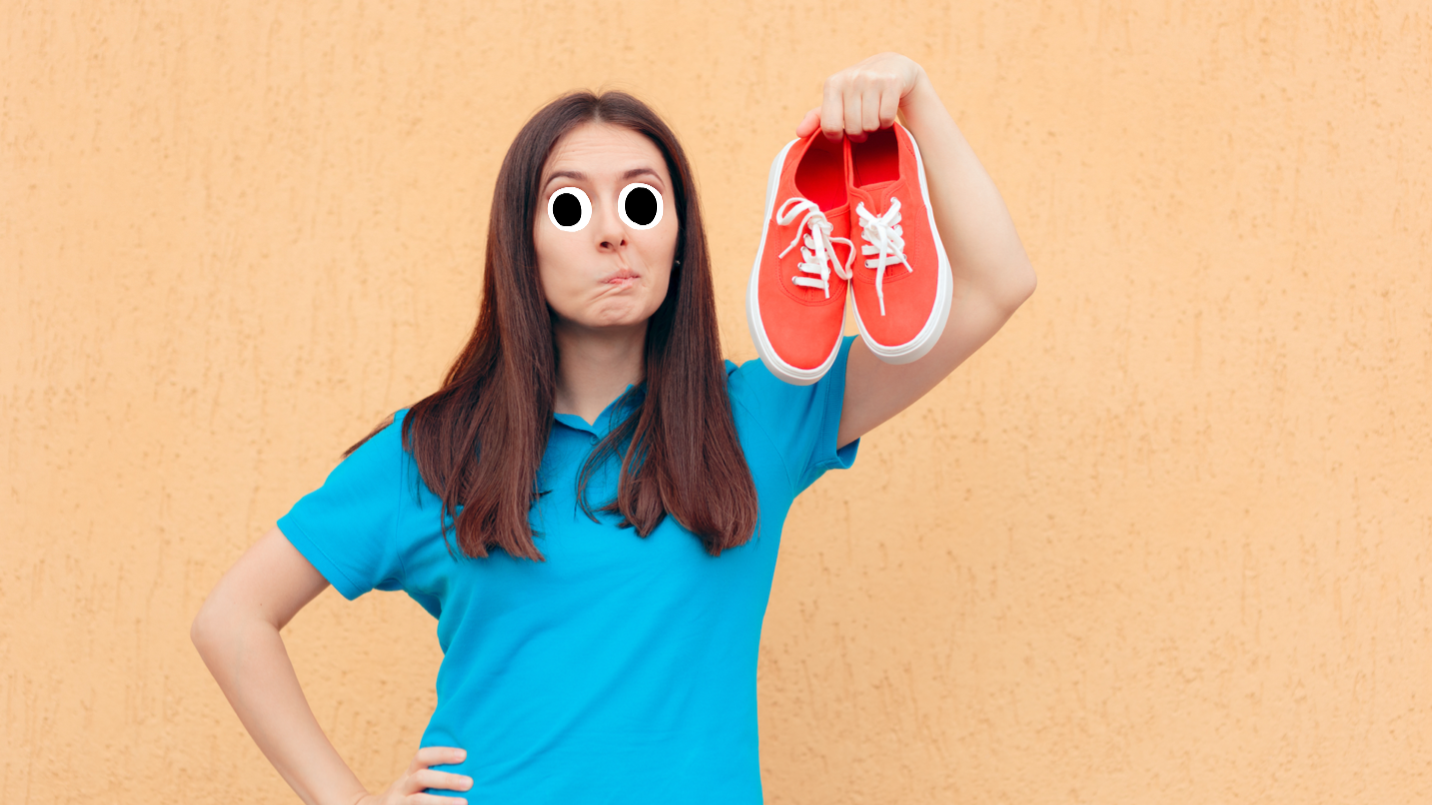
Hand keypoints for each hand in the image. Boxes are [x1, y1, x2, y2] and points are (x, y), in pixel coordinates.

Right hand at [355, 746, 471, 804]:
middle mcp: (402, 787)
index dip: (442, 753)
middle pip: (421, 778)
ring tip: (464, 803)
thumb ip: (433, 774)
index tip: (464, 754)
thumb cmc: (408, 796)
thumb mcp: (414, 782)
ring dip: (442, 802)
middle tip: (470, 782)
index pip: (422, 757)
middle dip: (446, 779)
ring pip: (418, 801)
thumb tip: (469, 764)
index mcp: (410, 774)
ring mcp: (398, 804)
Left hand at [795, 52, 926, 142]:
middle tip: (863, 126)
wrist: (894, 66)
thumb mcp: (837, 99)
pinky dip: (888, 122)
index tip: (844, 133)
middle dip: (859, 134)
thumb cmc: (861, 89)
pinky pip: (886, 118)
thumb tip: (799, 133)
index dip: (839, 137)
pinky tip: (886, 112)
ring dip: (875, 128)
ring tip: (875, 118)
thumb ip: (817, 117)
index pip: (830, 127)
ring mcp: (871, 79)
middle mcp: (850, 79)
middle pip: (852, 129)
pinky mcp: (891, 82)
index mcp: (832, 84)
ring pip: (870, 125)